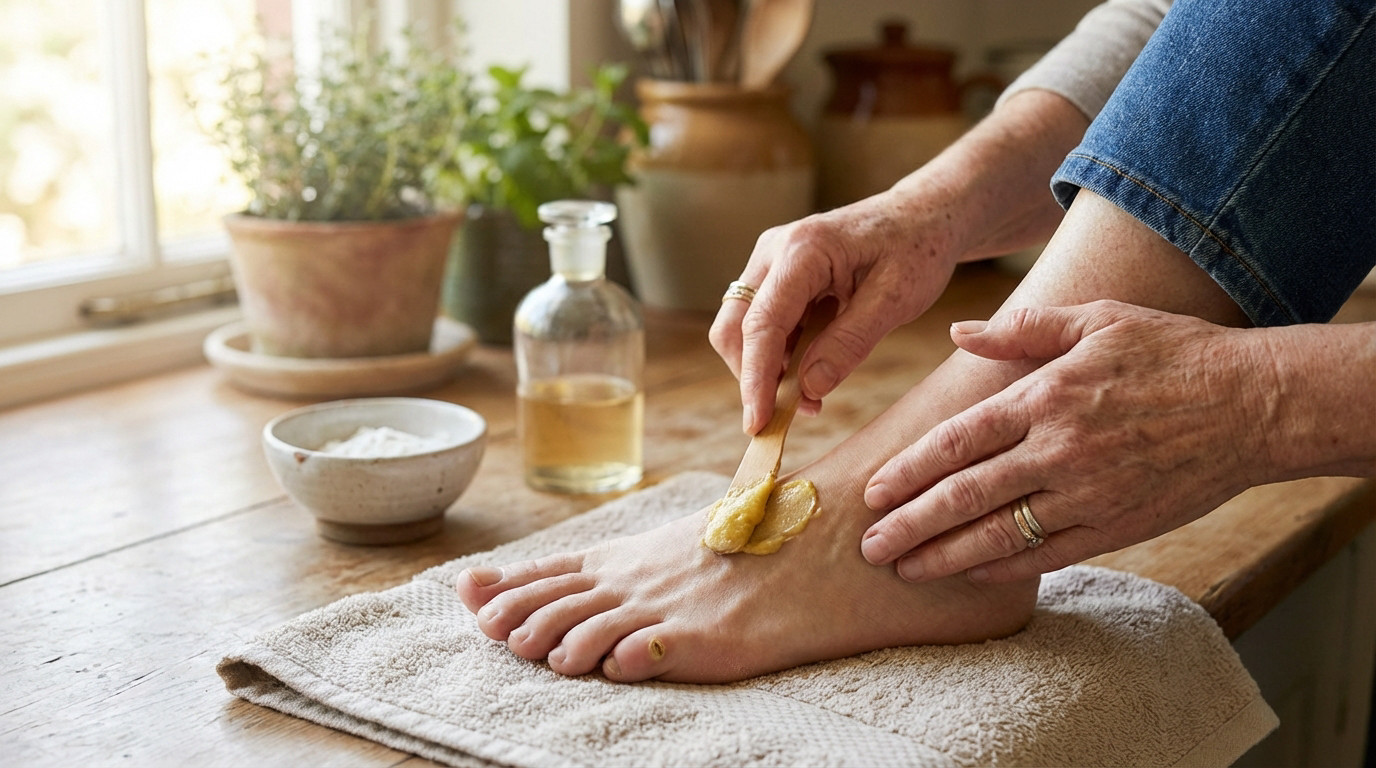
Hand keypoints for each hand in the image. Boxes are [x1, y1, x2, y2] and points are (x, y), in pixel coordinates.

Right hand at [709, 189, 961, 433]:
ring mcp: (771, 261)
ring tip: (811, 396)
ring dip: (767, 368)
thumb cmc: (917, 248)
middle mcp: (774, 251)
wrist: (923, 215)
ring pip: (743, 328)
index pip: (762, 323)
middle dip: (753, 376)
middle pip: (734, 326)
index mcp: (803, 249)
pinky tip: (811, 370)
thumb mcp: (896, 299)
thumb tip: (808, 389)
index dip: (755, 378)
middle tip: (791, 414)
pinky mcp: (777, 275)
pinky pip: (763, 322)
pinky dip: (779, 354)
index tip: (757, 423)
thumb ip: (850, 343)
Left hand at [860, 300, 1272, 581]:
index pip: (958, 441)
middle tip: (868, 545)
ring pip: (1000, 533)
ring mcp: (1089, 493)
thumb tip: (959, 329)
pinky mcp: (1118, 526)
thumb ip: (1022, 328)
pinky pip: (1049, 555)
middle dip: (910, 524)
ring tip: (903, 569)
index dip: (910, 470)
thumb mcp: (1098, 318)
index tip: (874, 491)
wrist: (1255, 403)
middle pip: (966, 494)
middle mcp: (1059, 449)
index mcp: (1047, 396)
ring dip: (944, 555)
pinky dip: (1004, 567)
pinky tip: (969, 573)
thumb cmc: (1173, 352)